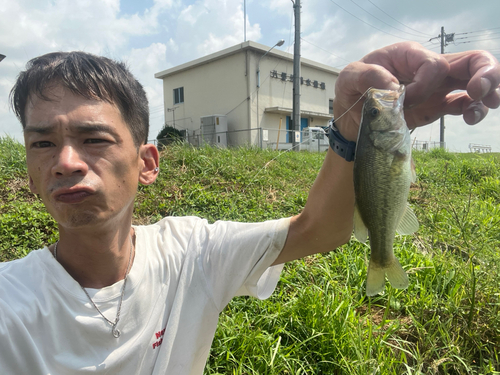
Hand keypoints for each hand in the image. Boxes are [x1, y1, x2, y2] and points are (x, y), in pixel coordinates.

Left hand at [333, 42, 499, 141]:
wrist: (351, 118)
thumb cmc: (351, 90)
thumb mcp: (349, 78)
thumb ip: (367, 76)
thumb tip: (394, 87)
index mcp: (408, 55)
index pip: (434, 64)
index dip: (425, 84)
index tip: (403, 100)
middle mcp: (426, 68)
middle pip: (469, 61)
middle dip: (485, 72)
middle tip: (481, 91)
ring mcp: (435, 87)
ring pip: (473, 80)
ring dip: (487, 91)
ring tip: (481, 107)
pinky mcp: (435, 106)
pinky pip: (462, 104)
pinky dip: (473, 109)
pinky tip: (470, 117)